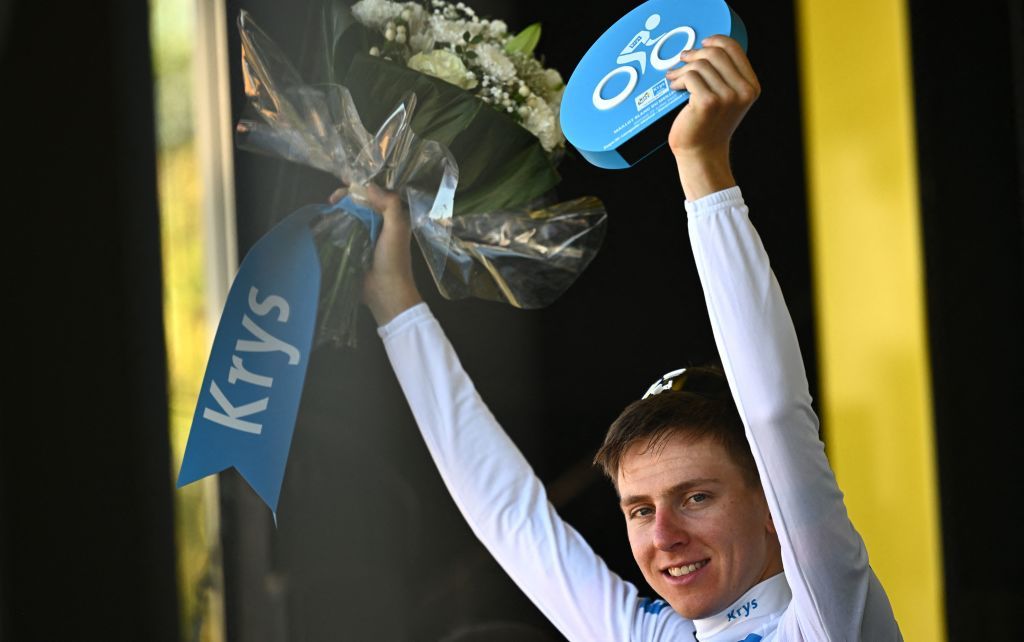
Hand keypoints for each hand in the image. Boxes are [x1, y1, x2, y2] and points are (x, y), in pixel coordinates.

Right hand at [329, 184, 422, 324]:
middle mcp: (379, 225)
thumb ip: (389, 205)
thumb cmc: (393, 259)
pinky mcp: (354, 248)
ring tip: (327, 208)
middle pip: (360, 204)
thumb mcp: (397, 228)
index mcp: (392, 218)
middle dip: (346, 198)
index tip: (344, 183)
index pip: (375, 195)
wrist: (385, 290)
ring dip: (339, 210)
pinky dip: (335, 225)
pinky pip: (344, 231)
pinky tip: (325, 221)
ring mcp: (365, 237)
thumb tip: (369, 186)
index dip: (360, 187)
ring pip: (350, 216)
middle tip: (332, 200)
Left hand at [664, 35, 760, 199]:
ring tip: (675, 78)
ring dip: (683, 69)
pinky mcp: (708, 103)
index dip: (716, 40)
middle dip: (695, 54)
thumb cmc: (708, 126)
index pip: (734, 49)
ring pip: (700, 64)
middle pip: (715, 53)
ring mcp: (727, 97)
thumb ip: (723, 76)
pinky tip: (674, 87)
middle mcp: (743, 91)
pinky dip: (678, 79)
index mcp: (751, 87)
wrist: (701, 154)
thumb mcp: (725, 99)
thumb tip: (702, 49)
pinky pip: (690, 76)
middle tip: (682, 60)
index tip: (702, 42)